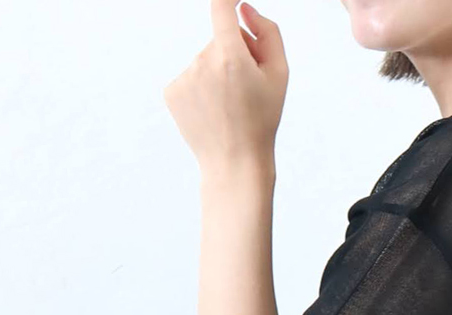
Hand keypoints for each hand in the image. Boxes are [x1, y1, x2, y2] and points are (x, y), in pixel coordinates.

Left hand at [163, 1, 288, 175]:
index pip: (221, 6)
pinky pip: (190, 77)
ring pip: (204, 61)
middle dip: (234, 54)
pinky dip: (202, 89)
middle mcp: (202, 62)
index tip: (234, 0)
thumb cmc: (261, 120)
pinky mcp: (171, 91)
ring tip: (229, 106)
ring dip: (217, 74)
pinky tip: (212, 111)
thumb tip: (244, 10)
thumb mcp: (279, 76)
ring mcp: (184, 77)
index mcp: (230, 56)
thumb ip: (268, 33)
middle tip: (246, 89)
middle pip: (219, 40)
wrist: (235, 163)